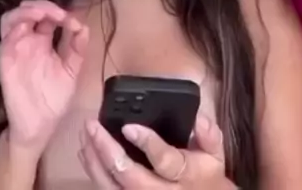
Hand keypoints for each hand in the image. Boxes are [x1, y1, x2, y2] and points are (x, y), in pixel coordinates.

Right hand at [0, 0, 88, 154]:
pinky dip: (15, 25)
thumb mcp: (71, 70)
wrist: (39, 126)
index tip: (71, 19)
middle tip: (57, 13)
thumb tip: (82, 25)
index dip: (59, 11)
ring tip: (43, 13)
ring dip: (27, 10)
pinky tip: (29, 25)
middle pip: (29, 10)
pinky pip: (5, 36)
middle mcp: (28, 40)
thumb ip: (77, 47)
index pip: (48, 15)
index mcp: (44, 40)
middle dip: (43, 5)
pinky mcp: (6, 58)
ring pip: (12, 17)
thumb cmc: (54, 99)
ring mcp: (16, 48)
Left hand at [77, 112, 235, 187]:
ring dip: (95, 161)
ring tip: (85, 135)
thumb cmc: (207, 177)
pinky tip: (86, 153)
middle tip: (92, 126)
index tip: (129, 126)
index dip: (146, 143)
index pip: (165, 161)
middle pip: (130, 177)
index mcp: (185, 175)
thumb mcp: (216, 155)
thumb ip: (209, 134)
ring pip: (113, 188)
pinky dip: (94, 173)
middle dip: (108, 151)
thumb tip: (198, 118)